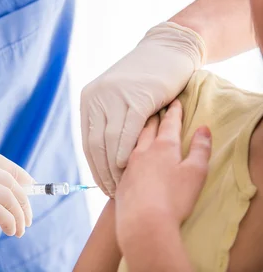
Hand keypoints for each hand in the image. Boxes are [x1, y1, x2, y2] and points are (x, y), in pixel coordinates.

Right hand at [0, 145, 33, 253]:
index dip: (18, 174)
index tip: (28, 187)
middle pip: (11, 179)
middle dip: (24, 198)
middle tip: (26, 216)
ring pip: (12, 197)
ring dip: (21, 214)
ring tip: (19, 228)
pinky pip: (6, 213)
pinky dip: (12, 223)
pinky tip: (9, 231)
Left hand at [81, 22, 206, 196]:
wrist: (169, 50)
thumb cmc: (146, 79)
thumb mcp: (118, 97)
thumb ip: (109, 119)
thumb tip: (104, 154)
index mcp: (89, 99)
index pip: (87, 142)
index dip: (94, 167)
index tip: (102, 185)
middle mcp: (96, 98)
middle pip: (95, 145)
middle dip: (103, 172)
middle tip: (112, 191)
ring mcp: (115, 97)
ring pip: (109, 140)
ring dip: (114, 167)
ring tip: (122, 184)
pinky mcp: (136, 97)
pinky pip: (127, 131)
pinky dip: (125, 150)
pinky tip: (128, 166)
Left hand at [115, 100, 211, 248]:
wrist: (143, 222)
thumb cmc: (174, 198)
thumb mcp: (195, 173)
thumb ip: (199, 149)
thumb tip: (203, 128)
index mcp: (163, 146)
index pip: (170, 123)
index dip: (174, 112)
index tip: (175, 101)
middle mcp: (142, 151)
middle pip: (147, 128)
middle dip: (154, 117)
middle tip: (155, 108)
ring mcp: (129, 164)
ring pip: (132, 141)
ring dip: (138, 131)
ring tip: (140, 126)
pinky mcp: (121, 179)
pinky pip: (123, 158)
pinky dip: (127, 150)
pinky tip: (127, 154)